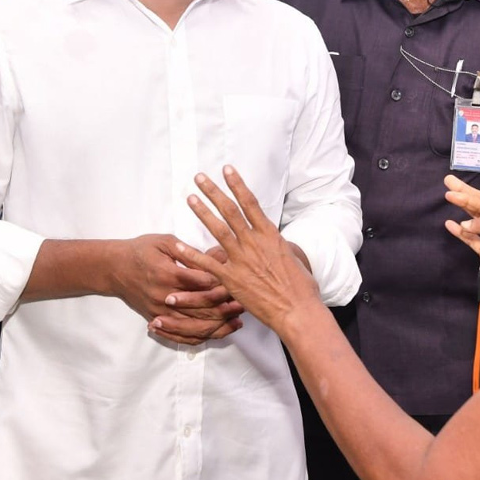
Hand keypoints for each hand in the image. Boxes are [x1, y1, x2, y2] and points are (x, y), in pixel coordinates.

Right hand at [111, 234, 242, 344]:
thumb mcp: (165, 241)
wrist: (113, 268)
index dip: (223, 282)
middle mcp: (164, 296)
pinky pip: (182, 336)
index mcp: (167, 273)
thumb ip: (191, 250)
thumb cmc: (141, 250)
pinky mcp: (158, 320)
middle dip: (226, 306)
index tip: (239, 280)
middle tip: (245, 302)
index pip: (202, 283)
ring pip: (195, 326)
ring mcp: (160, 312)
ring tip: (239, 319)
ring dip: (219, 324)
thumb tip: (218, 254)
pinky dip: (203, 336)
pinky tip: (220, 331)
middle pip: (202, 307)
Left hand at [167, 166, 324, 336]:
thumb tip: (277, 241)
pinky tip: (178, 244)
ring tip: (190, 198)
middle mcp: (254, 242)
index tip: (227, 170)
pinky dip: (191, 254)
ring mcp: (241, 259)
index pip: (250, 202)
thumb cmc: (301, 288)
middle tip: (199, 177)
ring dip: (202, 212)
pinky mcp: (231, 279)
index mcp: (270, 235)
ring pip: (218, 230)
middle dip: (213, 191)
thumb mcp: (293, 257)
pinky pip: (207, 263)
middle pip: (230, 210)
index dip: (237, 184)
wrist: (297, 310)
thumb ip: (278, 246)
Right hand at [443, 174, 479, 306]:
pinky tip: (451, 225)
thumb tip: (466, 224)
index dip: (469, 194)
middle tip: (449, 182)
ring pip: (473, 220)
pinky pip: (471, 239)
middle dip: (464, 194)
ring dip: (461, 210)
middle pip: (478, 206)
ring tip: (448, 197)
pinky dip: (460, 233)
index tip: (455, 188)